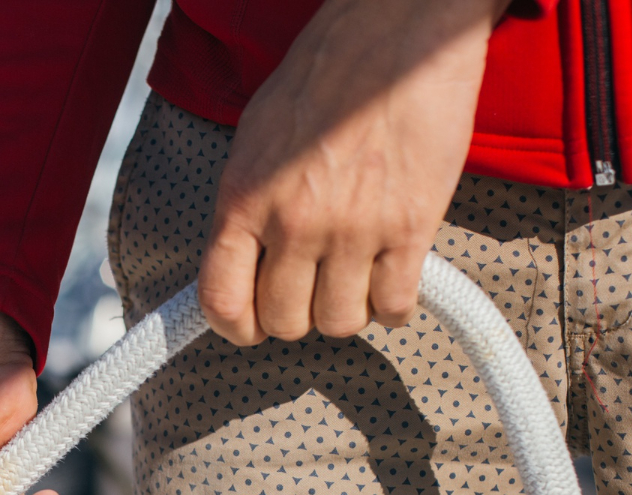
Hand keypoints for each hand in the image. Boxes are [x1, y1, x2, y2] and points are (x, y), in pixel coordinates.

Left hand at [198, 0, 511, 343]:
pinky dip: (394, 306)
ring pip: (339, 322)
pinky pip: (394, 305)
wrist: (401, 29)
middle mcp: (294, 220)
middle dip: (297, 315)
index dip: (236, 327)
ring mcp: (353, 228)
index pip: (222, 299)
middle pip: (285, 321)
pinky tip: (393, 281)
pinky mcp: (410, 227)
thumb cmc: (330, 72)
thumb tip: (240, 257)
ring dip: (346, 311)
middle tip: (311, 291)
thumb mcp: (258, 135)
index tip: (249, 327)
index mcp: (245, 196)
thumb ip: (247, 202)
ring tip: (353, 281)